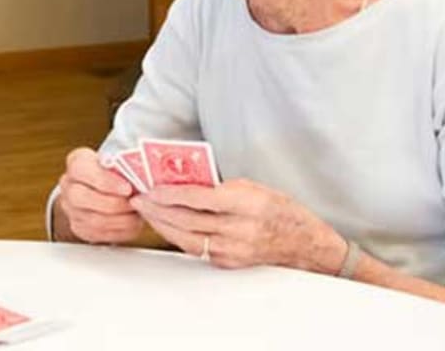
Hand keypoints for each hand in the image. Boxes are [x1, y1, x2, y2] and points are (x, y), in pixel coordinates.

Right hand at [55, 147, 141, 243]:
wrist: (105, 189)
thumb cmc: (115, 172)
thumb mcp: (119, 161)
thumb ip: (126, 166)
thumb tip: (144, 175)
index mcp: (77, 162)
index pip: (81, 169)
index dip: (105, 181)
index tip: (127, 188)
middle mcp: (69, 185)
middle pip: (81, 197)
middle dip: (113, 203)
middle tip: (133, 203)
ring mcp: (71, 208)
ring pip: (92, 220)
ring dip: (119, 219)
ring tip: (136, 214)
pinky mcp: (79, 227)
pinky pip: (98, 234)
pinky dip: (119, 231)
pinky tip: (131, 223)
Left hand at [129, 178, 346, 271]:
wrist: (305, 244)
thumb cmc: (280, 210)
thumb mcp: (252, 187)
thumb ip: (217, 186)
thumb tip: (182, 181)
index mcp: (245, 203)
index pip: (198, 198)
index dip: (170, 193)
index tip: (151, 188)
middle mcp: (239, 228)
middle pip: (187, 220)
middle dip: (157, 209)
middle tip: (139, 199)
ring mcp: (233, 249)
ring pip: (186, 237)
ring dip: (161, 224)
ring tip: (146, 211)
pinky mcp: (229, 262)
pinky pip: (196, 249)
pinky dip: (177, 236)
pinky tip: (165, 226)